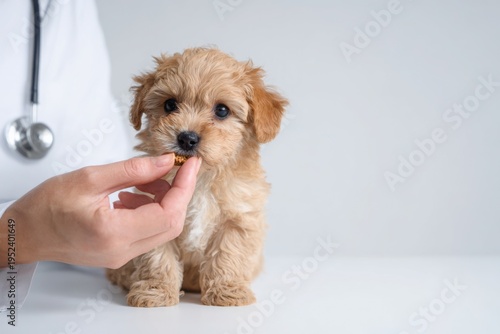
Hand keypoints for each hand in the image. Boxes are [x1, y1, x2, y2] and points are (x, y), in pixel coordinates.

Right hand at [0, 154, 200, 268]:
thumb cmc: (46, 206)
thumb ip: (133, 170)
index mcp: (114, 232)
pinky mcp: (119, 253)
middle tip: (175, 169)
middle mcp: (121, 250)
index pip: (168, 213)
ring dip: (163, 200)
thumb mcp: (90, 177)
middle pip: (171, 224)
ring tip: (144, 180)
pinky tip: (133, 194)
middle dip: (179, 193)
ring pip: (162, 228)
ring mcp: (121, 255)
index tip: (191, 164)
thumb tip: (166, 162)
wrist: (25, 233)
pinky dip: (150, 209)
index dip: (185, 187)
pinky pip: (147, 232)